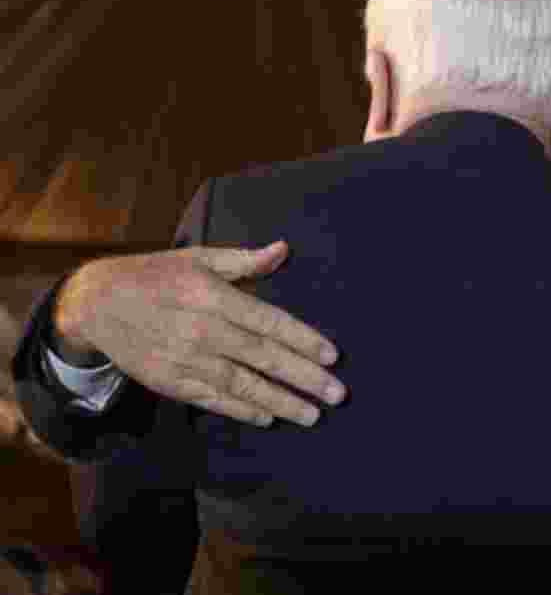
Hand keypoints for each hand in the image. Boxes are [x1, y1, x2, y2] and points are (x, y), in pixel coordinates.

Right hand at [53, 242, 346, 427]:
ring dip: (280, 402)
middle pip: (263, 358)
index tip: (333, 356)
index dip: (304, 340)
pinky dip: (242, 410)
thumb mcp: (198, 258)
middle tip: (337, 394)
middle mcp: (203, 331)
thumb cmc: (155, 275)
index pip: (269, 322)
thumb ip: (244, 261)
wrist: (95, 304)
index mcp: (213, 297)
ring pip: (242, 386)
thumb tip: (283, 250)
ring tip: (312, 415)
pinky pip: (213, 400)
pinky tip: (268, 417)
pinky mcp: (170, 382)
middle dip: (304, 378)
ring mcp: (186, 360)